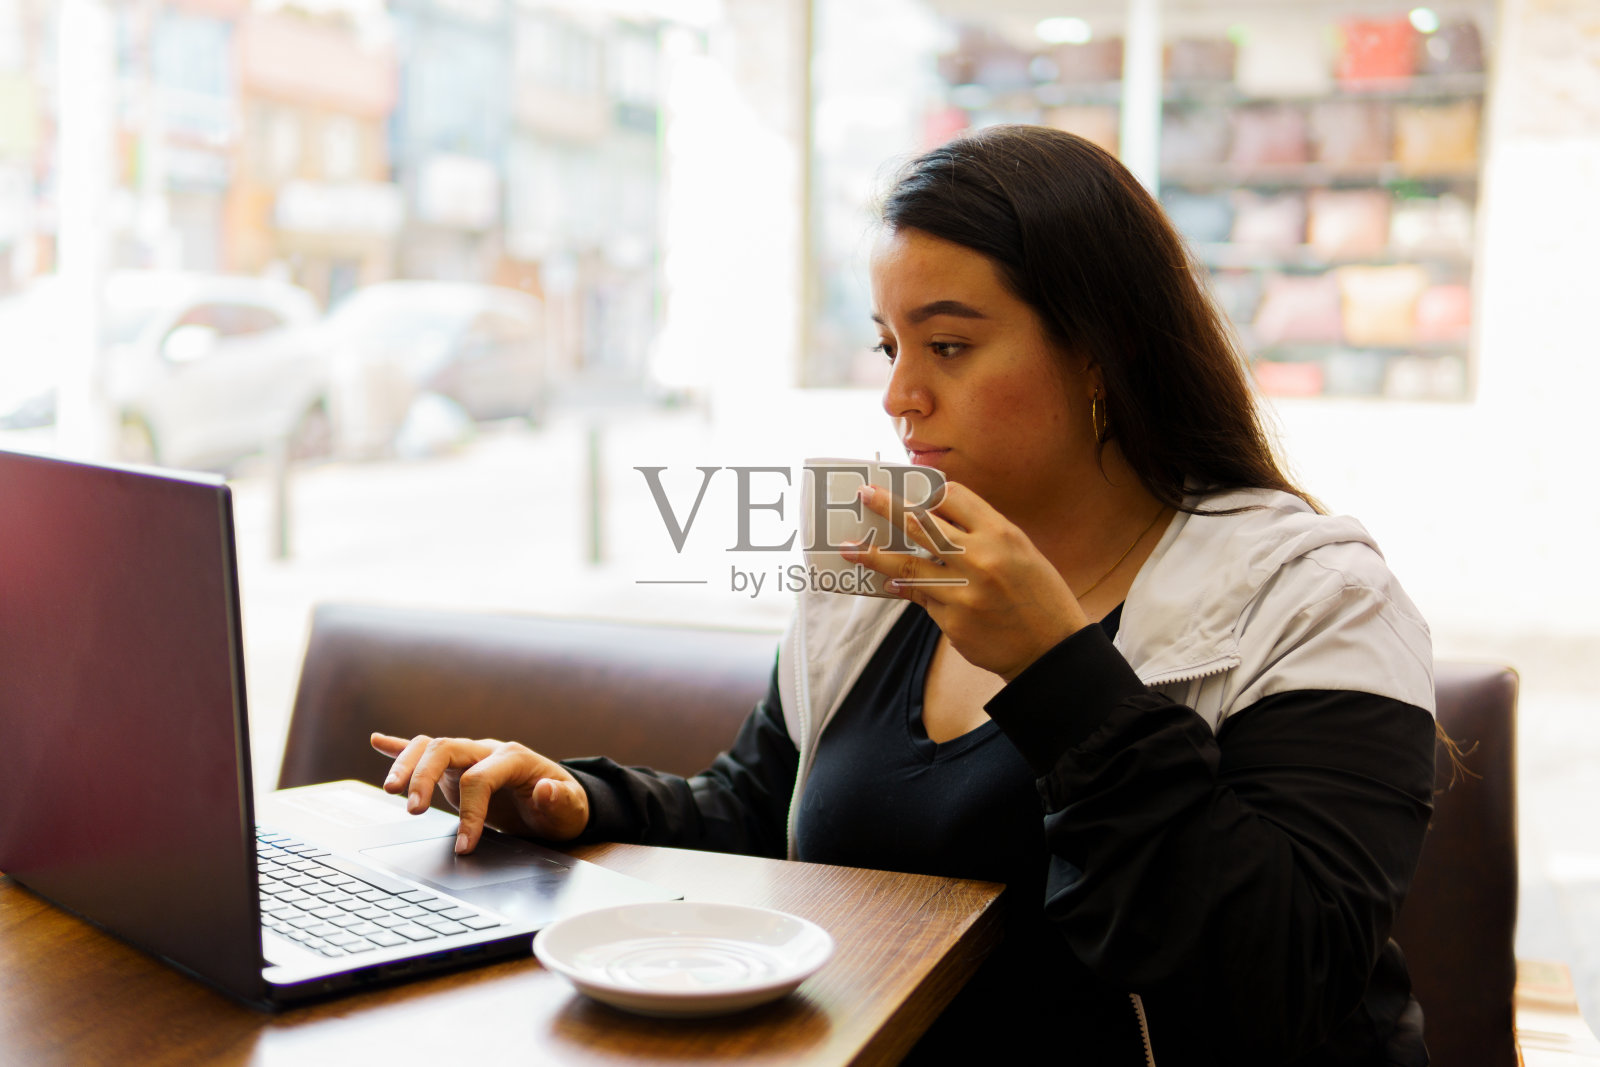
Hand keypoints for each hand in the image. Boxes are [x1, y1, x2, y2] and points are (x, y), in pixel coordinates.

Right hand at [370, 733, 589, 852]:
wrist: (562, 802)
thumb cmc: (565, 807)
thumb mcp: (571, 809)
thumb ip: (560, 799)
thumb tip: (546, 789)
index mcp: (514, 758)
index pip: (480, 778)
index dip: (471, 812)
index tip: (466, 845)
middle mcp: (487, 751)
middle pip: (446, 749)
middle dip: (424, 777)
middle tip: (413, 811)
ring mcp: (470, 757)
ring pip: (431, 747)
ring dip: (406, 764)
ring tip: (390, 790)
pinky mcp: (457, 769)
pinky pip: (426, 751)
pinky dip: (400, 747)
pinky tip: (378, 740)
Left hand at [845, 480, 1088, 681]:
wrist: (1050, 650)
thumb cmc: (1038, 595)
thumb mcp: (1021, 552)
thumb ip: (983, 534)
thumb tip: (936, 520)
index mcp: (1001, 534)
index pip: (953, 497)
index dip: (928, 490)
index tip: (908, 485)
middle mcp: (980, 559)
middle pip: (920, 524)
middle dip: (887, 507)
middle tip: (864, 496)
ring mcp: (963, 592)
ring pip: (907, 566)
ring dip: (874, 555)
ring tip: (849, 548)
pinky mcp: (953, 622)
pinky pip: (922, 599)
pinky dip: (906, 589)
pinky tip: (890, 583)